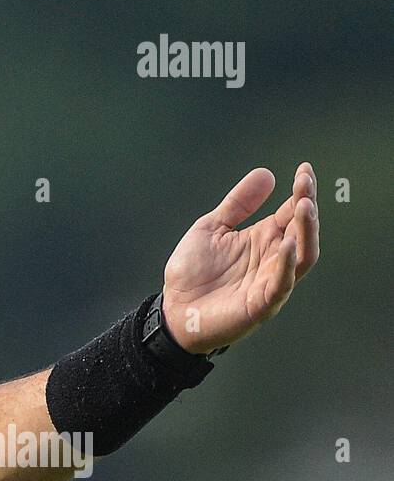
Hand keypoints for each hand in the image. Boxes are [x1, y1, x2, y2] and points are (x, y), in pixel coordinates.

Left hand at [161, 162, 320, 353]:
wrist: (174, 310)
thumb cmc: (193, 273)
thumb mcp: (212, 228)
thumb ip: (238, 204)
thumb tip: (267, 174)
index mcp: (263, 239)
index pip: (291, 213)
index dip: (301, 192)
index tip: (304, 170)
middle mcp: (273, 258)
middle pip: (302, 230)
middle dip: (306, 205)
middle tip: (305, 182)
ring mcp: (270, 281)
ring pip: (302, 255)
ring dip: (306, 231)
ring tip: (304, 206)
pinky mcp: (262, 303)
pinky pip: (281, 283)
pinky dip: (286, 264)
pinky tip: (286, 243)